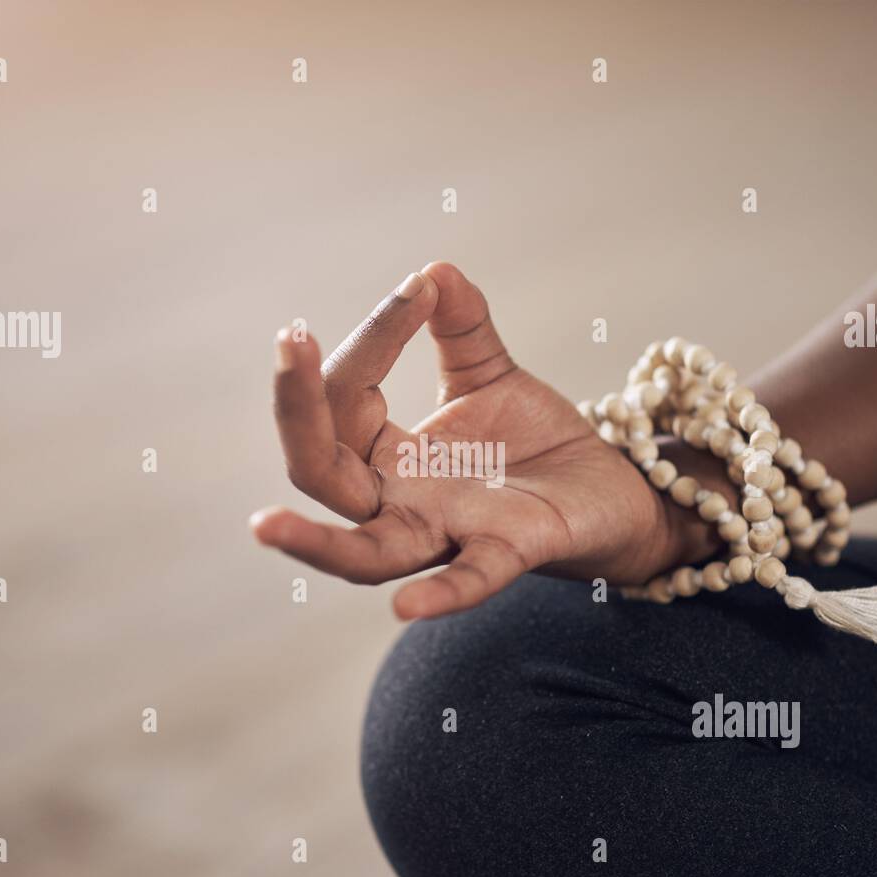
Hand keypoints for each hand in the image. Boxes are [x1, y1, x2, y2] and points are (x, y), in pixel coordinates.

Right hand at [250, 262, 714, 619]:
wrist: (613, 489)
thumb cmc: (537, 444)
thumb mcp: (491, 376)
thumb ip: (462, 327)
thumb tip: (434, 269)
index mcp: (389, 456)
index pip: (346, 399)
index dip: (374, 337)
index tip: (420, 290)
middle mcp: (403, 501)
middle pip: (322, 471)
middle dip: (297, 410)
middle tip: (290, 341)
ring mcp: (449, 534)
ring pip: (365, 553)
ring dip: (314, 544)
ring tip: (263, 526)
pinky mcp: (511, 552)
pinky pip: (469, 580)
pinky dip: (440, 594)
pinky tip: (406, 607)